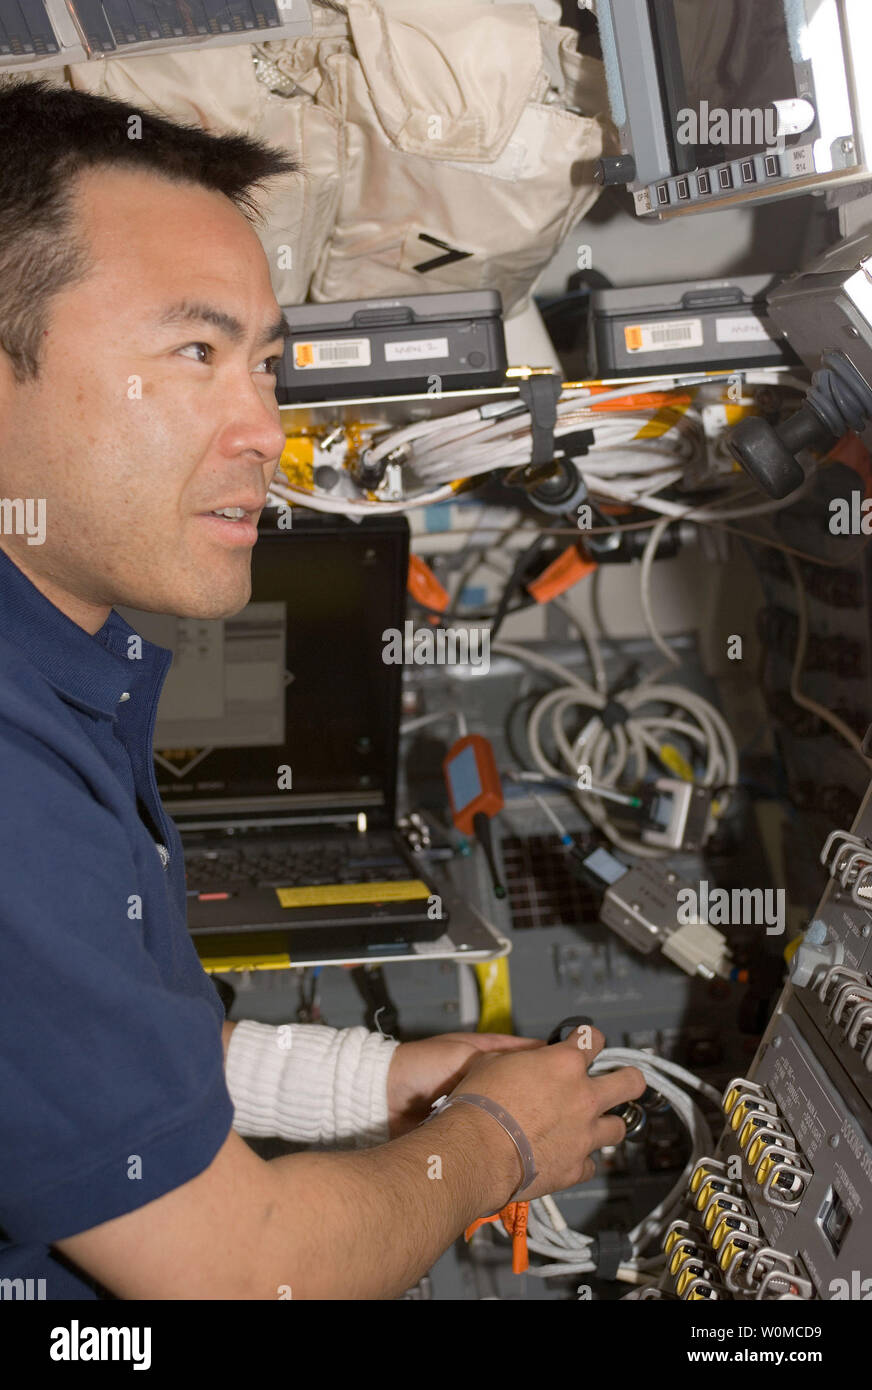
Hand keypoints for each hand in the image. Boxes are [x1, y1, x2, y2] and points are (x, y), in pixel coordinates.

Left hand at [386, 1031, 545, 1137]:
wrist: (380, 1099)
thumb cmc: (415, 1066)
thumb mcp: (462, 1054)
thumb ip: (496, 1056)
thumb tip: (536, 1055)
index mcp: (481, 1054)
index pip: (523, 1056)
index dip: (545, 1063)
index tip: (568, 1070)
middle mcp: (480, 1082)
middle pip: (519, 1090)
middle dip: (538, 1098)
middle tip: (561, 1107)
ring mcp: (473, 1107)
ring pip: (507, 1115)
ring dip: (520, 1122)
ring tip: (544, 1129)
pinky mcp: (463, 1131)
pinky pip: (489, 1135)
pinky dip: (501, 1139)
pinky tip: (518, 1145)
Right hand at [448, 1027, 645, 1205]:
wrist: (476, 1150)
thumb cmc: (480, 1105)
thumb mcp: (494, 1062)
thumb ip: (522, 1059)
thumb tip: (527, 1061)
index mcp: (564, 1064)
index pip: (594, 1039)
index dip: (590, 1039)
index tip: (587, 1043)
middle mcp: (583, 1097)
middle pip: (631, 1082)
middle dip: (628, 1079)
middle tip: (621, 1080)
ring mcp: (584, 1134)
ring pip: (619, 1128)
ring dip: (607, 1124)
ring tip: (595, 1125)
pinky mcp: (576, 1167)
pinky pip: (591, 1164)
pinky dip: (582, 1160)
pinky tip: (568, 1156)